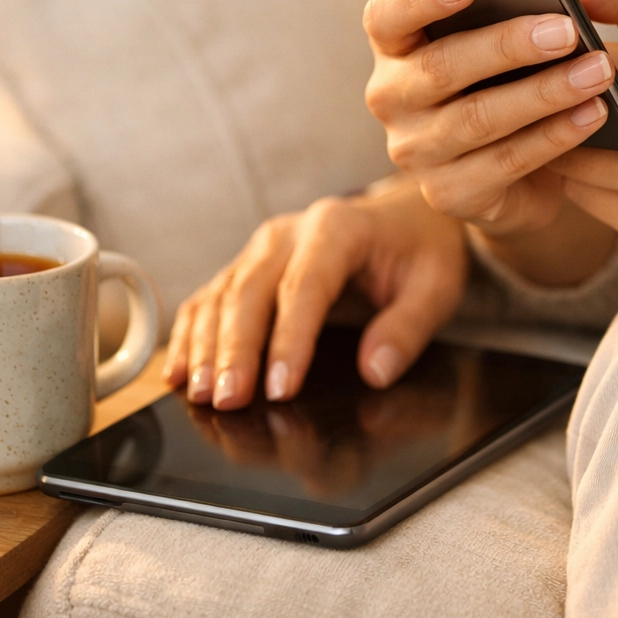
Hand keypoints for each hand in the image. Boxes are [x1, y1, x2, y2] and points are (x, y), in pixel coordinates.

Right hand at [162, 178, 467, 408]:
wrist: (405, 216)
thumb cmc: (420, 251)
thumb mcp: (437, 286)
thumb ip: (408, 328)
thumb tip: (375, 371)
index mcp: (338, 227)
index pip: (306, 286)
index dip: (290, 339)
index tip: (281, 387)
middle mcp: (291, 232)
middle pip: (252, 290)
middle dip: (236, 349)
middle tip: (229, 401)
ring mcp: (264, 247)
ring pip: (223, 294)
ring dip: (206, 345)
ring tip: (200, 393)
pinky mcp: (250, 264)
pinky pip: (213, 297)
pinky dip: (192, 333)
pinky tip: (180, 370)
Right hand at [362, 0, 616, 234]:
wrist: (518, 171)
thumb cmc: (511, 80)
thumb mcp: (505, 38)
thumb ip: (517, 5)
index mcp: (395, 46)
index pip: (386, 16)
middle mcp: (391, 97)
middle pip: (439, 68)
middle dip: (507, 46)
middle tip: (566, 31)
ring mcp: (414, 151)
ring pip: (476, 118)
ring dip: (543, 93)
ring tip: (598, 71)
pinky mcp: (447, 193)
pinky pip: (504, 162)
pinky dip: (554, 136)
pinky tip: (593, 114)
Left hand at [547, 0, 617, 262]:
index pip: (596, 62)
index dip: (558, 57)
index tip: (533, 51)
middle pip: (577, 113)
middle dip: (545, 101)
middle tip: (519, 86)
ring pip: (571, 159)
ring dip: (554, 141)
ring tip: (540, 121)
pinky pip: (583, 196)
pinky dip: (575, 177)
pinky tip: (578, 160)